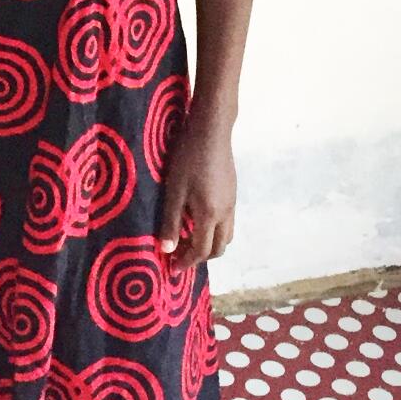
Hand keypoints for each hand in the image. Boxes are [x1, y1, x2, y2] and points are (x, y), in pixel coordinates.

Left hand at [158, 116, 235, 268]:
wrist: (210, 131)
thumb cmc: (187, 159)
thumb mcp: (174, 191)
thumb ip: (171, 221)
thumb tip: (168, 250)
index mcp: (210, 215)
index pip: (201, 250)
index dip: (186, 262)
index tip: (172, 269)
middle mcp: (226, 213)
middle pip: (218, 247)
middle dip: (200, 257)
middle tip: (180, 256)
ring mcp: (232, 202)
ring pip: (226, 235)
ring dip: (209, 243)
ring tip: (188, 238)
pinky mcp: (232, 191)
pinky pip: (227, 220)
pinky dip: (214, 229)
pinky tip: (197, 217)